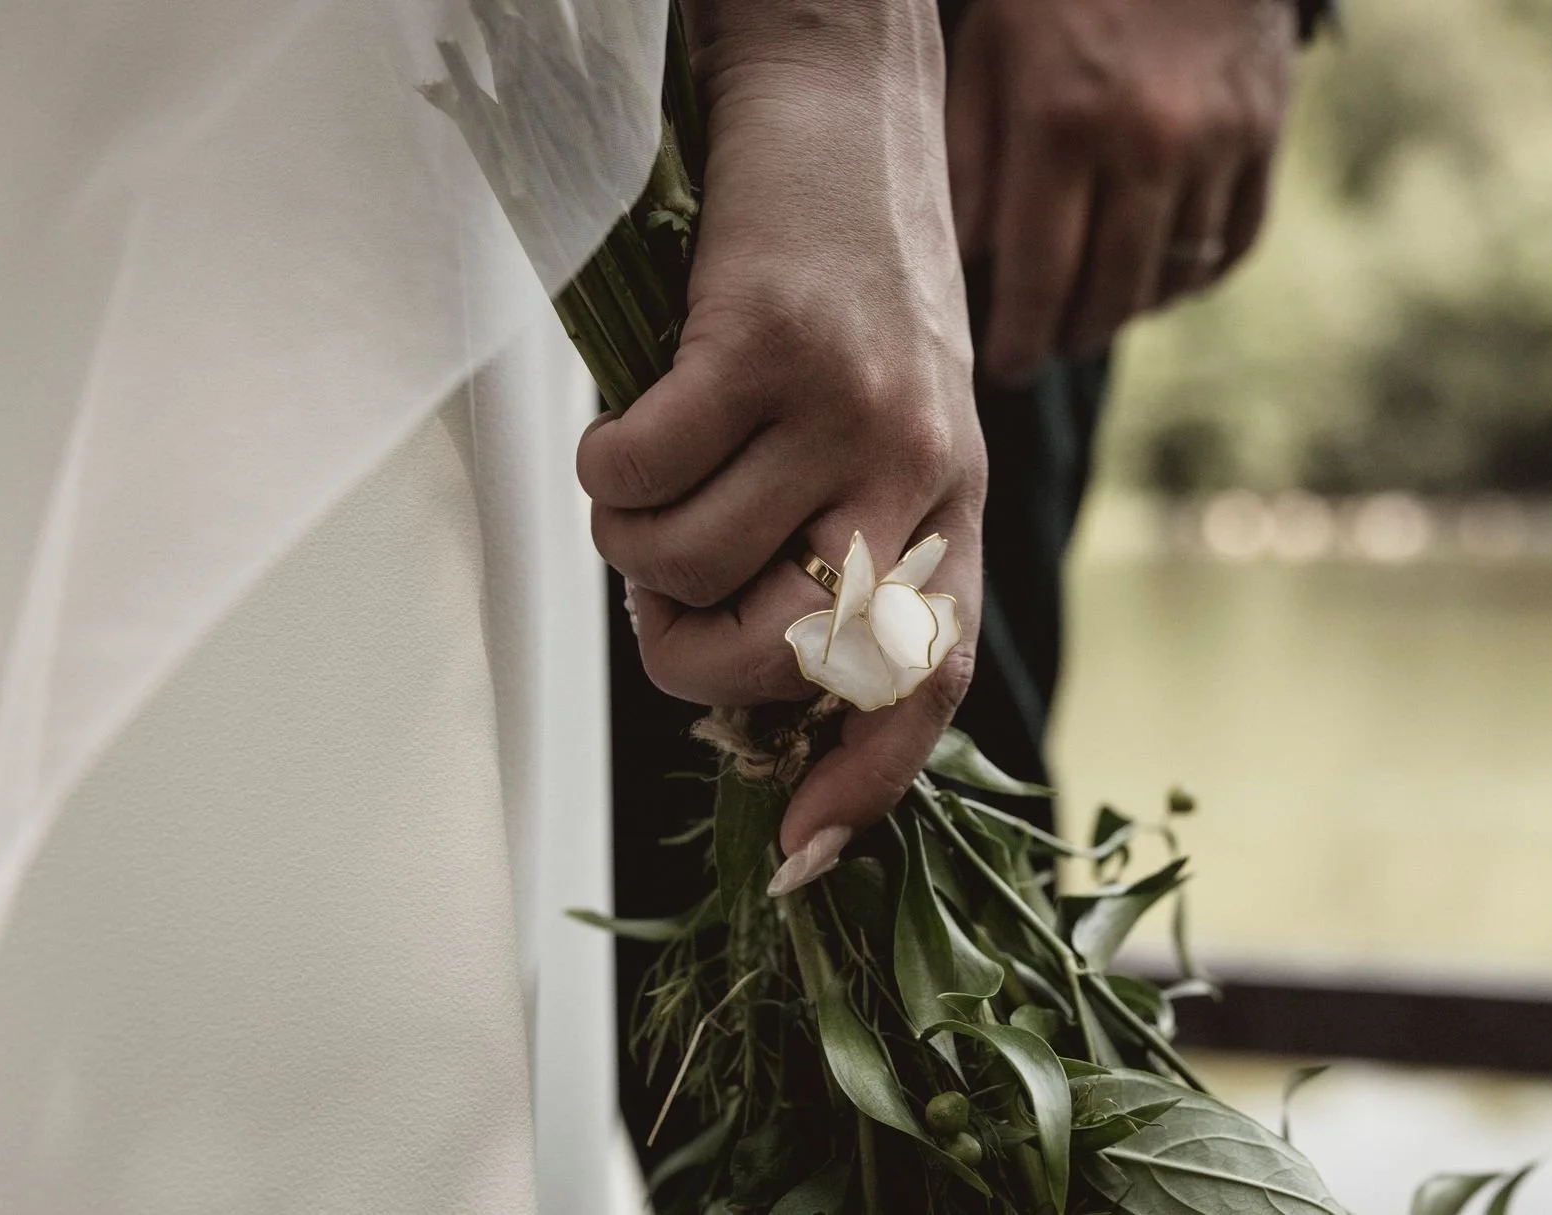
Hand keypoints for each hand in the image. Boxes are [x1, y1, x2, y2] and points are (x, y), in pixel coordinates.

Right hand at [579, 0, 984, 877]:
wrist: (846, 117)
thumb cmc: (846, 296)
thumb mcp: (882, 435)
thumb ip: (840, 553)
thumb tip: (753, 703)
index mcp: (951, 508)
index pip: (927, 684)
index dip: (863, 785)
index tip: (793, 856)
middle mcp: (918, 476)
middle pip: (773, 660)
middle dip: (679, 643)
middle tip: (660, 570)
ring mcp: (848, 413)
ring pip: (683, 567)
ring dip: (629, 534)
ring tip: (658, 458)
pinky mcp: (763, 349)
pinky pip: (635, 479)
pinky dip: (600, 462)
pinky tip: (633, 409)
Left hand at [946, 0, 1298, 383]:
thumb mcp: (989, 44)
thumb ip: (969, 156)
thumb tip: (963, 260)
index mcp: (1062, 123)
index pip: (1037, 278)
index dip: (1017, 339)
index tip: (1002, 366)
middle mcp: (1147, 145)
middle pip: (1109, 295)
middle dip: (1069, 335)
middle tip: (1041, 347)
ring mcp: (1217, 145)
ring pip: (1171, 278)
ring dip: (1127, 310)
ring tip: (1092, 311)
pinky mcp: (1264, 136)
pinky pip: (1232, 246)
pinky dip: (1192, 275)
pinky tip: (1157, 275)